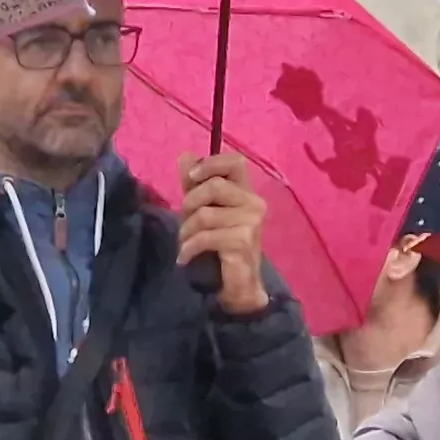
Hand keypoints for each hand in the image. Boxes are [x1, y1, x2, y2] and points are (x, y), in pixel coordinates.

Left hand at [176, 151, 270, 315]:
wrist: (239, 284)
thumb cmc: (221, 244)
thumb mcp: (204, 209)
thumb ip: (195, 184)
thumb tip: (185, 155)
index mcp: (246, 191)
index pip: (235, 162)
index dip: (211, 164)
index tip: (191, 177)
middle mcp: (254, 203)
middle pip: (214, 186)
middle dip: (190, 203)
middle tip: (185, 221)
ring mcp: (251, 222)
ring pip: (205, 214)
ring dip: (186, 230)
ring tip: (185, 242)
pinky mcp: (243, 242)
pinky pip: (205, 237)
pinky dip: (189, 248)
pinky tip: (185, 257)